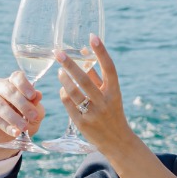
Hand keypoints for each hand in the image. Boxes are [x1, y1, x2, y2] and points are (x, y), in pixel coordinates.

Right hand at [0, 69, 44, 150]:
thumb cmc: (22, 120)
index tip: (33, 96)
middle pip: (9, 90)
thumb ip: (36, 105)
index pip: (17, 77)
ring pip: (0, 105)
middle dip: (23, 104)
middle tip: (33, 116)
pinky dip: (6, 126)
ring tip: (24, 128)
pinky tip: (15, 132)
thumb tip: (38, 95)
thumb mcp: (34, 115)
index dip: (25, 85)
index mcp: (13, 83)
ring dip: (13, 117)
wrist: (6, 137)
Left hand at [57, 36, 131, 157]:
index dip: (101, 52)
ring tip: (60, 71)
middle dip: (70, 64)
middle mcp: (105, 101)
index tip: (92, 37)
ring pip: (73, 91)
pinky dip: (64, 94)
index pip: (109, 68)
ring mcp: (93, 113)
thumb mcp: (110, 94)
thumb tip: (83, 56)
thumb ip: (97, 77)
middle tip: (59, 53)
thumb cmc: (111, 112)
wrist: (117, 141)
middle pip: (85, 79)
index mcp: (114, 91)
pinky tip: (63, 90)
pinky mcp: (82, 123)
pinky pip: (68, 103)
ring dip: (64, 79)